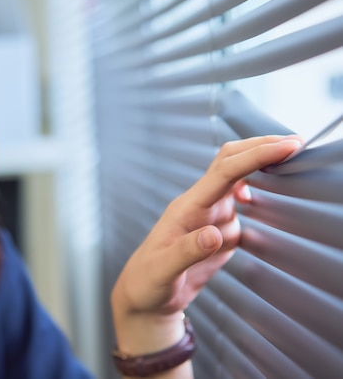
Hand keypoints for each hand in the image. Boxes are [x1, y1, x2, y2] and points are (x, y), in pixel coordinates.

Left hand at [110, 135, 301, 369]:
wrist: (145, 296)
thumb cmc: (147, 281)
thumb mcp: (162, 271)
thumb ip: (187, 252)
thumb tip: (216, 233)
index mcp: (187, 208)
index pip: (225, 172)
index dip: (255, 156)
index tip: (284, 147)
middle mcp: (199, 205)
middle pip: (231, 163)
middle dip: (261, 148)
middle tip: (295, 144)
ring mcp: (209, 216)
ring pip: (237, 179)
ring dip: (259, 165)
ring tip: (289, 157)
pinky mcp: (218, 231)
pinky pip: (239, 204)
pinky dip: (256, 192)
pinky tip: (264, 193)